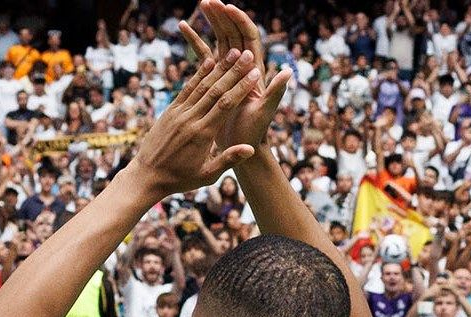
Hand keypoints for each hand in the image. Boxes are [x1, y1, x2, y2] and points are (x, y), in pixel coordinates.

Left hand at [132, 48, 260, 198]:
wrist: (148, 175)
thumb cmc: (181, 179)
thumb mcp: (207, 175)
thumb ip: (228, 159)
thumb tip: (251, 149)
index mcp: (203, 135)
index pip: (226, 105)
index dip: (241, 88)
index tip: (255, 74)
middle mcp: (191, 119)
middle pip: (216, 90)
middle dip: (233, 72)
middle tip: (247, 56)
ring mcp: (179, 112)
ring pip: (202, 85)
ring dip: (219, 67)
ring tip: (232, 53)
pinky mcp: (171, 110)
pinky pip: (187, 88)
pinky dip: (199, 74)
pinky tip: (209, 61)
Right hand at [180, 0, 292, 149]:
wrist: (244, 149)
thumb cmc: (256, 134)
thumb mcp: (265, 113)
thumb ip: (276, 93)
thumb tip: (288, 72)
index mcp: (254, 71)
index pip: (249, 38)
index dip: (239, 21)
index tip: (226, 7)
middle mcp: (243, 68)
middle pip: (234, 33)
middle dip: (223, 15)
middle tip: (209, 1)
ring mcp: (229, 72)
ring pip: (220, 39)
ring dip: (212, 21)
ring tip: (201, 4)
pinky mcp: (216, 79)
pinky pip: (205, 55)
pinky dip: (195, 40)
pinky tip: (182, 27)